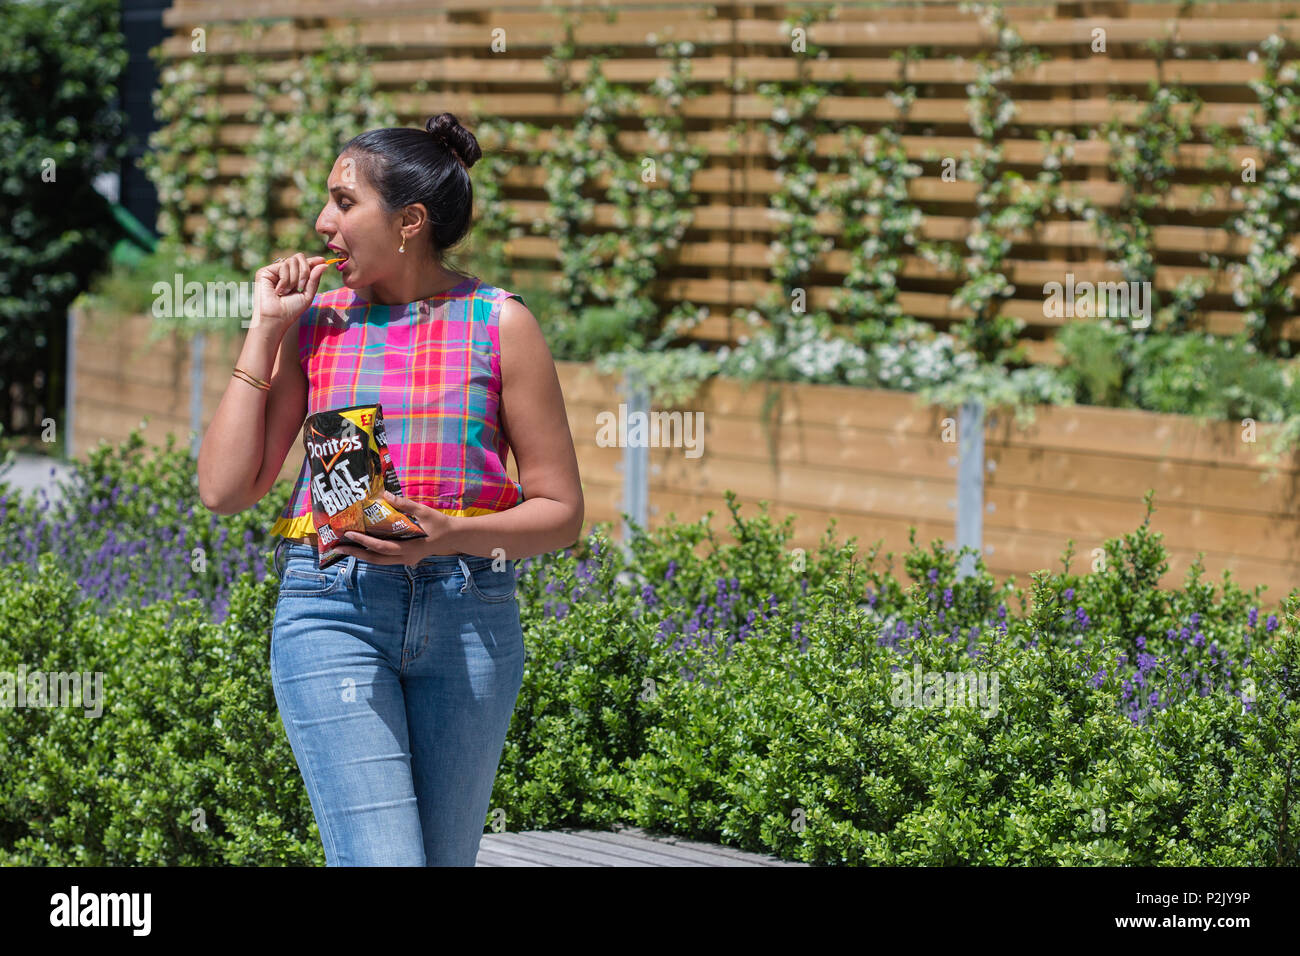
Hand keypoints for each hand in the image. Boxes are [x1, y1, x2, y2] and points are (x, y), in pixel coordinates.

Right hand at [251, 253, 329, 332]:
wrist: (276, 318)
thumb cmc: (291, 310)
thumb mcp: (308, 295)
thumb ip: (314, 279)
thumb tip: (324, 264)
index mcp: (294, 277)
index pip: (304, 263)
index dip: (313, 261)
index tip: (323, 260)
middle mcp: (284, 272)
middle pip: (299, 258)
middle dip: (305, 271)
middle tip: (301, 286)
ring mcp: (274, 271)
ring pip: (292, 261)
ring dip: (294, 279)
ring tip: (287, 292)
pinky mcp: (265, 271)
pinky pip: (283, 266)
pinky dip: (285, 280)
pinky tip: (278, 291)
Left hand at [327, 491, 458, 566]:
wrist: (453, 537)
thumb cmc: (439, 524)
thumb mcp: (424, 511)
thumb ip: (404, 504)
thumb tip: (385, 494)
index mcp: (410, 548)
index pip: (382, 547)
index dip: (364, 542)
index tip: (349, 534)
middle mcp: (405, 558)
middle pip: (376, 560)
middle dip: (356, 554)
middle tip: (338, 548)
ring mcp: (405, 560)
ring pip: (379, 561)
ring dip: (362, 555)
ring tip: (345, 548)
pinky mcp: (405, 559)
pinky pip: (385, 558)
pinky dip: (372, 553)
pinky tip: (361, 546)